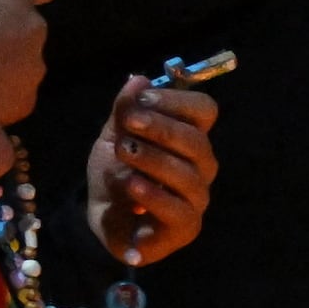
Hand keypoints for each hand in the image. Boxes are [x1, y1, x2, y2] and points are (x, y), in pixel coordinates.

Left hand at [86, 68, 221, 264]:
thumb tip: (139, 80)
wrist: (103, 217)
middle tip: (128, 122)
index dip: (176, 101)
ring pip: (188, 176)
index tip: (141, 100)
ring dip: (152, 159)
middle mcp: (201, 167)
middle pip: (197, 142)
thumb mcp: (114, 136)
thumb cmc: (117, 173)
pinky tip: (131, 184)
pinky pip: (179, 210)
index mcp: (190, 138)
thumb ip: (125, 110)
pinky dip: (154, 195)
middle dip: (161, 128)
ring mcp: (196, 198)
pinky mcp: (186, 227)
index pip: (205, 111)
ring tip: (124, 152)